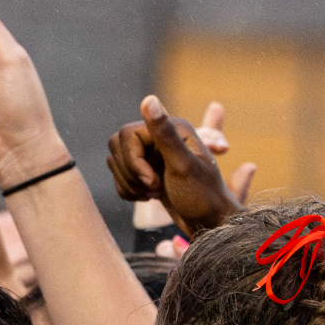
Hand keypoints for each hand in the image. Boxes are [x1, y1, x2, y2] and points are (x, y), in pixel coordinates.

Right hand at [105, 97, 245, 236]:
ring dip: (129, 184)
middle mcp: (161, 136)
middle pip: (117, 146)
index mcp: (173, 128)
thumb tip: (148, 99)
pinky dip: (129, 191)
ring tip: (154, 194)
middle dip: (130, 173)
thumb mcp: (183, 165)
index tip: (152, 181)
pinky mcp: (147, 170)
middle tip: (153, 189)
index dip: (133, 160)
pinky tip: (149, 198)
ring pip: (116, 162)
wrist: (208, 225)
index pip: (127, 135)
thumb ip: (164, 133)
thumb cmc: (202, 196)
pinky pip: (120, 176)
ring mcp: (152, 154)